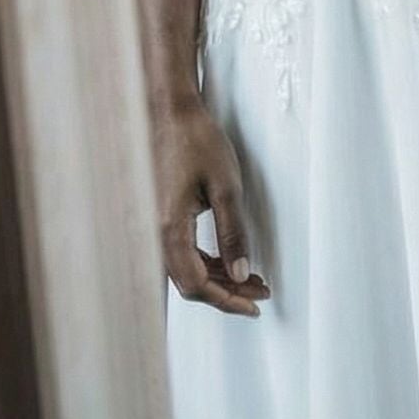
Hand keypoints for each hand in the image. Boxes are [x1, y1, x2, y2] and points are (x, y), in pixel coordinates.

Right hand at [154, 98, 268, 315]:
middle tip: (262, 292)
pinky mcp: (163, 219)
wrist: (171, 113)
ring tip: (253, 278)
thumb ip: (233, 231)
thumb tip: (242, 273)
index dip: (227, 301)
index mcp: (170, 231)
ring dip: (219, 279)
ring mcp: (157, 229)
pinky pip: (184, 254)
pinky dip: (208, 262)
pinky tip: (230, 260)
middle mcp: (157, 236)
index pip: (196, 285)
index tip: (254, 305)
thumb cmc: (198, 142)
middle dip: (227, 293)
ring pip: (187, 270)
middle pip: (191, 284)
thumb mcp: (226, 185)